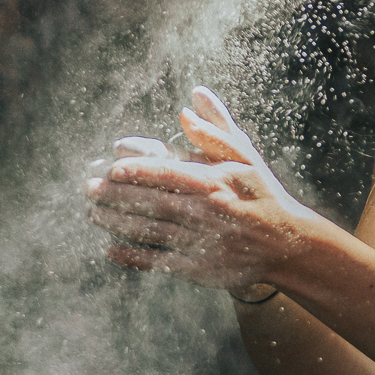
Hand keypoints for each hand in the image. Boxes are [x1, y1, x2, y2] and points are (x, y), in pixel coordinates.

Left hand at [84, 87, 318, 294]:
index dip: (137, 170)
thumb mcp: (244, 157)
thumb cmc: (261, 194)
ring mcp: (200, 242)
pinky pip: (157, 261)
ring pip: (149, 231)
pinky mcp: (198, 269)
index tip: (112, 166)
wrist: (286, 243)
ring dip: (116, 223)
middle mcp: (204, 212)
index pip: (167, 173)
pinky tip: (109, 249)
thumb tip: (188, 105)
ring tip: (92, 214)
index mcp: (213, 182)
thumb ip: (215, 130)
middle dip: (116, 196)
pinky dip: (131, 257)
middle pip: (151, 202)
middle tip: (88, 188)